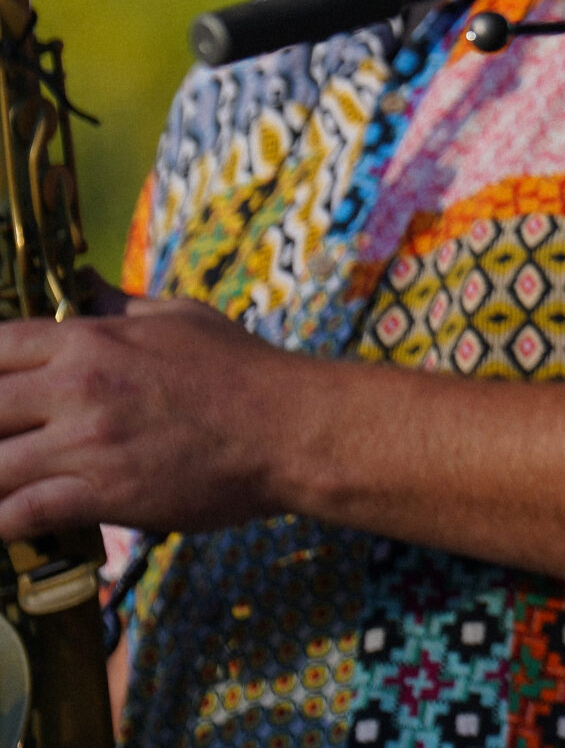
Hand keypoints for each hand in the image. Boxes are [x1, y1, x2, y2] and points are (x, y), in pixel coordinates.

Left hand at [0, 290, 319, 536]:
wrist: (292, 427)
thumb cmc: (242, 369)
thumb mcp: (180, 317)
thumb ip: (119, 303)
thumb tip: (81, 281)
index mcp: (91, 341)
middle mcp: (76, 389)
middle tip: (7, 437)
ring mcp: (85, 444)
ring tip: (6, 481)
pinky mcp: (101, 494)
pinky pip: (20, 515)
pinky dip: (2, 523)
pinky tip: (4, 525)